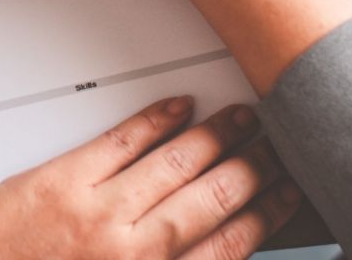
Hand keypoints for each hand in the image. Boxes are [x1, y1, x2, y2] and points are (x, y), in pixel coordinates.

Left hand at [0, 96, 300, 259]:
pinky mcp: (65, 178)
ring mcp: (97, 210)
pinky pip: (121, 141)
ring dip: (213, 139)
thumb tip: (201, 250)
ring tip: (241, 118)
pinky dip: (154, 121)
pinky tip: (178, 106)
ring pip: (172, 166)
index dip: (262, 217)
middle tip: (277, 147)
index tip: (286, 195)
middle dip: (250, 171)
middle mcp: (128, 249)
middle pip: (207, 202)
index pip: (224, 250)